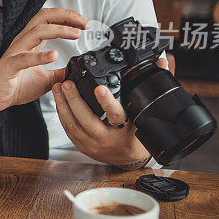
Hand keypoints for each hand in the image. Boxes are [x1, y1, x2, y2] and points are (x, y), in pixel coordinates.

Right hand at [0, 8, 87, 121]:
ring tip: (76, 34)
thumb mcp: (45, 79)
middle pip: (43, 17)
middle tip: (83, 22)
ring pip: (37, 32)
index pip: (49, 20)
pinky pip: (24, 58)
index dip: (67, 17)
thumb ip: (60, 73)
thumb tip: (76, 71)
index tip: (84, 23)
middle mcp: (23, 42)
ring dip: (59, 30)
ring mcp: (16, 52)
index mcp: (31, 42)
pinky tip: (54, 55)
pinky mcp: (10, 66)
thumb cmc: (15, 86)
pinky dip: (40, 56)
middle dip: (65, 16)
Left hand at [51, 57, 168, 166]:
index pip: (116, 115)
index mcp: (125, 129)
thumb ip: (150, 84)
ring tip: (58, 87)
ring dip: (63, 105)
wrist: (130, 158)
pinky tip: (59, 101)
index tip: (99, 88)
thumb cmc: (138, 133)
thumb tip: (160, 61)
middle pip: (87, 120)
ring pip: (74, 125)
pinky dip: (63, 114)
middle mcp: (107, 139)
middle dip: (74, 100)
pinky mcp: (82, 146)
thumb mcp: (147, 112)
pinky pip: (69, 130)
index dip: (107, 102)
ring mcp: (93, 144)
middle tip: (67, 83)